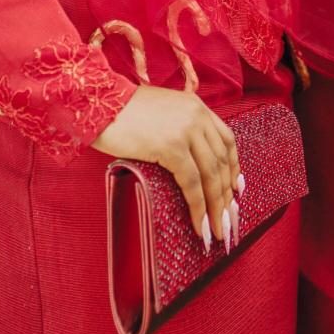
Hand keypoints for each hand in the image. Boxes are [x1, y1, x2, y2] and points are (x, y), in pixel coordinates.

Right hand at [90, 84, 243, 251]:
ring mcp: (185, 130)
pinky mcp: (171, 147)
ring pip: (210, 175)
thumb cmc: (123, 112)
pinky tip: (199, 225)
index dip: (233, 168)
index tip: (234, 190)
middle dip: (226, 195)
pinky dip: (198, 208)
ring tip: (216, 230)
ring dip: (216, 208)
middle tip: (228, 220)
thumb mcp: (162, 113)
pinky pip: (192, 184)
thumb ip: (181, 129)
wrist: (99, 102)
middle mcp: (196, 115)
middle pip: (222, 161)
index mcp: (196, 105)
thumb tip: (192, 163)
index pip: (226, 140)